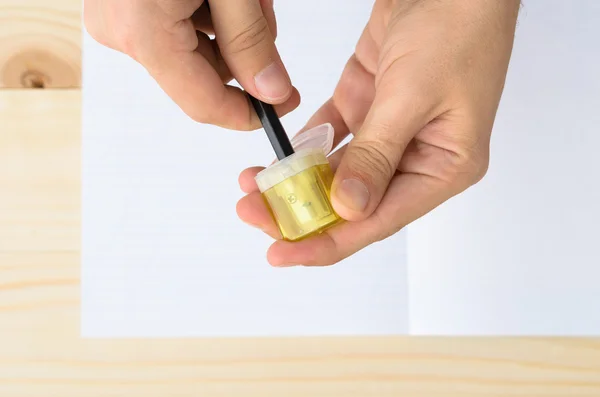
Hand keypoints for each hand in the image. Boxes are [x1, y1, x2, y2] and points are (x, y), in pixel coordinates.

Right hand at [84, 0, 299, 129]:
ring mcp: (116, 17)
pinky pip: (176, 28)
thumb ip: (252, 41)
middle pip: (200, 75)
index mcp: (144, 31)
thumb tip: (271, 91)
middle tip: (261, 12)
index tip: (282, 106)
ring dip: (229, 28)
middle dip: (242, 51)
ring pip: (193, 51)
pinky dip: (209, 13)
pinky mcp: (122, 5)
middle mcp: (120, 31)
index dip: (247, 114)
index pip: (203, 103)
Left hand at [237, 0, 519, 265]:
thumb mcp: (413, 96)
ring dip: (297, 181)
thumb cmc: (457, 27)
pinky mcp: (371, 105)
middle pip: (352, 202)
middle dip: (301, 212)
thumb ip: (377, 155)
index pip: (378, 220)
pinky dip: (306, 148)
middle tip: (255, 213)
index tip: (283, 252)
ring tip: (255, 186)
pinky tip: (279, 158)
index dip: (327, 242)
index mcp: (443, 167)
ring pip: (337, 172)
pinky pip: (333, 136)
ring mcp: (391, 131)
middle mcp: (417, 156)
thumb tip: (347, 209)